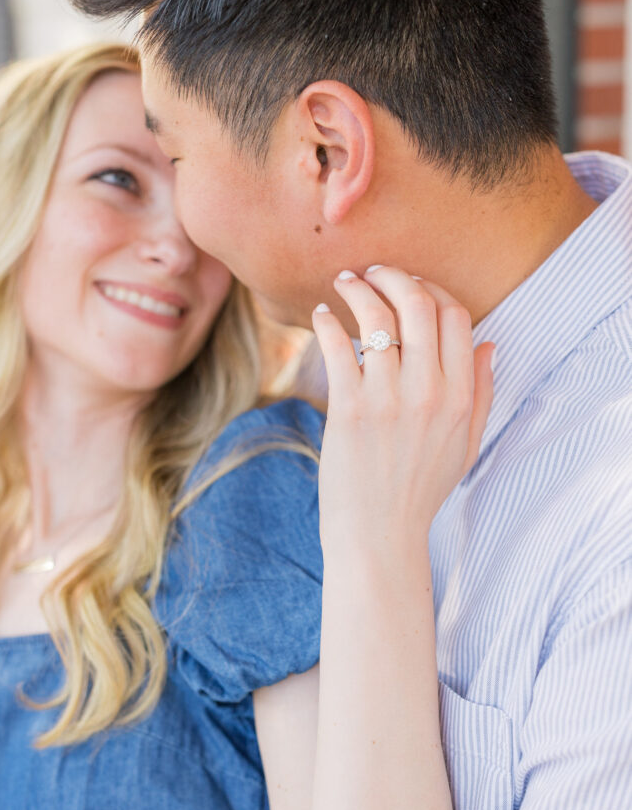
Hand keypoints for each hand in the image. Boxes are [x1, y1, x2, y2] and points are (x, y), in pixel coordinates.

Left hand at [312, 266, 494, 558]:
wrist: (379, 537)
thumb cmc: (419, 491)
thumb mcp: (466, 445)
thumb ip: (481, 393)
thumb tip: (489, 343)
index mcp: (461, 397)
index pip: (456, 318)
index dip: (432, 290)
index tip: (409, 285)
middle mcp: (430, 392)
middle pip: (419, 305)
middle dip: (395, 277)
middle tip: (372, 272)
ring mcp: (389, 400)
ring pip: (377, 318)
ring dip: (357, 289)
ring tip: (343, 283)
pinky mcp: (349, 410)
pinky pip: (337, 347)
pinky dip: (327, 322)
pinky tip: (321, 316)